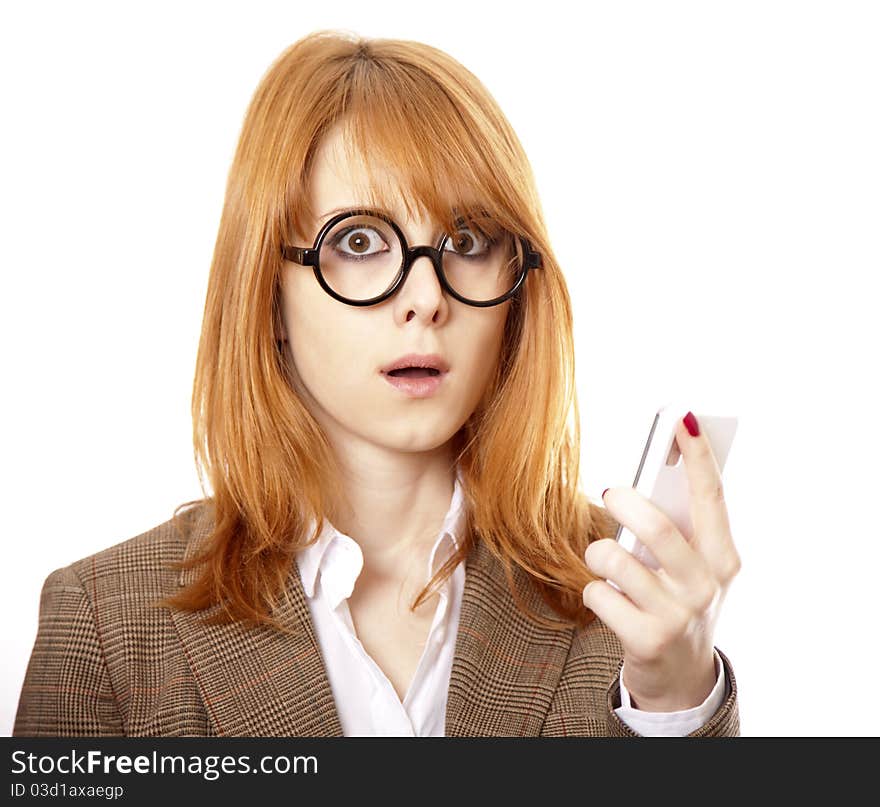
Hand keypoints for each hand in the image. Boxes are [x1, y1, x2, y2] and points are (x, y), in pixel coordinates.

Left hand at [582, 411, 740, 710]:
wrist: (681, 675)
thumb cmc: (680, 601)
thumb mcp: (693, 567)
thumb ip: (680, 528)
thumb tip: (650, 474)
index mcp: (723, 558)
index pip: (712, 498)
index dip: (698, 456)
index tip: (683, 417)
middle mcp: (706, 585)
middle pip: (658, 527)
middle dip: (625, 502)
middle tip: (610, 492)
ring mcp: (677, 615)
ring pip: (617, 559)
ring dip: (599, 552)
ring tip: (605, 560)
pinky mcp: (646, 638)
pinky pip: (598, 593)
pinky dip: (593, 589)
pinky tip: (608, 599)